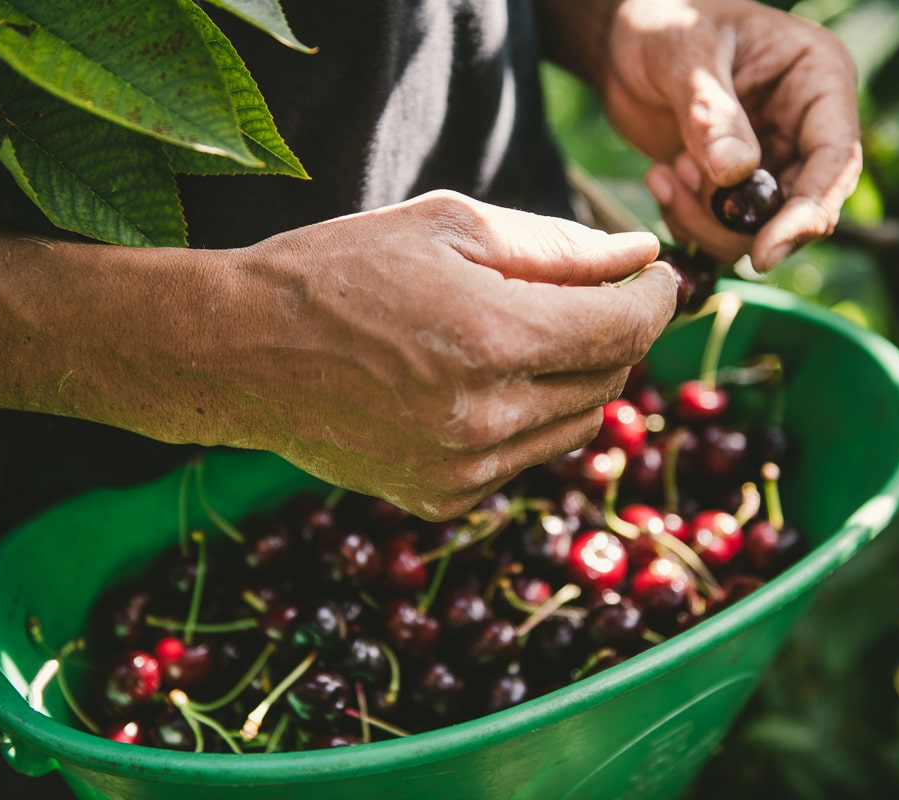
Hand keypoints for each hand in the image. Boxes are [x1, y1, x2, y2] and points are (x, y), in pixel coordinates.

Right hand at [216, 191, 674, 518]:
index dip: (657, 296)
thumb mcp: (448, 226)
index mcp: (491, 338)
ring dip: (575, 379)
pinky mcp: (440, 499)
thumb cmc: (339, 270)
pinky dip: (527, 422)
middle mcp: (485, 419)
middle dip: (615, 332)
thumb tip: (639, 254)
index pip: (626, 327)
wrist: (241, 351)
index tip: (657, 275)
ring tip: (526, 336)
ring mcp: (462, 471)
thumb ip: (557, 246)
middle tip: (587, 296)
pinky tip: (479, 386)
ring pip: (575, 426)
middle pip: (610, 380)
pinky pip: (524, 460)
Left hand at [599, 0, 862, 270]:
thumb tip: (736, 174)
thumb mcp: (685, 54)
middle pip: (803, 207)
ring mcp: (770, 159)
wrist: (624, 42)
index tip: (765, 252)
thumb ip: (711, 112)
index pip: (835, 159)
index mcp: (818, 79)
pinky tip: (660, 176)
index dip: (808, 212)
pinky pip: (724, 229)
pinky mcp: (733, 185)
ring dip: (706, 218)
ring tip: (667, 171)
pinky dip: (688, 219)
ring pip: (760, 228)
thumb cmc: (664, 23)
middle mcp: (804, 126)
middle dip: (743, 223)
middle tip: (683, 192)